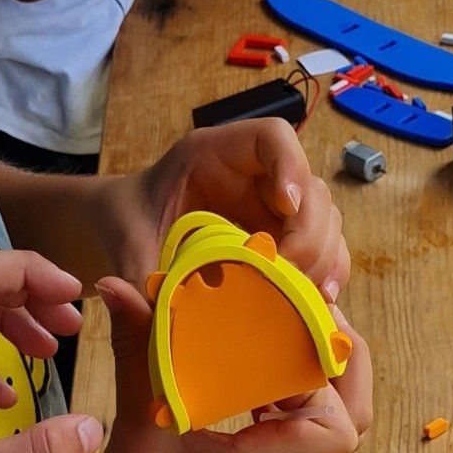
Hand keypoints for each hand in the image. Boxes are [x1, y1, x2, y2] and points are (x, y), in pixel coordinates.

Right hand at [65, 276, 371, 452]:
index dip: (327, 376)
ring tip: (292, 336)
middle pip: (354, 425)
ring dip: (322, 381)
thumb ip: (137, 350)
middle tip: (318, 316)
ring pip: (333, 432)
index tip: (295, 336)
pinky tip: (258, 373)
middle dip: (345, 366)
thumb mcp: (136, 420)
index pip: (338, 426)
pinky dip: (295, 398)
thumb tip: (120, 287)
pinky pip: (303, 436)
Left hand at [99, 122, 348, 297]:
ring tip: (308, 297)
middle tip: (290, 274)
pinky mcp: (282, 242)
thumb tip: (155, 313)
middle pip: (311, 189)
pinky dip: (325, 276)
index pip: (272, 138)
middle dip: (310, 234)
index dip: (290, 166)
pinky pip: (321, 254)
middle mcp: (255, 178)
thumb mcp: (127, 244)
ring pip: (325, 222)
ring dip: (324, 259)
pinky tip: (317, 304)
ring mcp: (273, 210)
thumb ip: (139, 272)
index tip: (286, 208)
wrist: (129, 234)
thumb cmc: (128, 224)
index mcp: (215, 156)